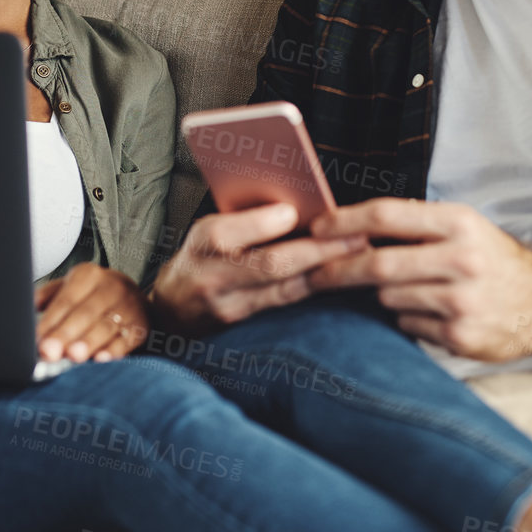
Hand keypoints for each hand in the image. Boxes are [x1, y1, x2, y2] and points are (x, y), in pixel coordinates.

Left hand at [35, 264, 146, 362]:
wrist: (134, 297)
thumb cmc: (92, 297)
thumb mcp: (71, 287)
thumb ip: (48, 297)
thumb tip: (26, 308)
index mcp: (89, 275)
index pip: (66, 300)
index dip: (50, 321)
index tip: (36, 340)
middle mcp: (112, 287)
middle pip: (85, 313)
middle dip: (66, 334)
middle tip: (49, 352)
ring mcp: (129, 307)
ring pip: (106, 327)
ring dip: (88, 343)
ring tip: (73, 356)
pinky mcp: (141, 326)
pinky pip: (126, 340)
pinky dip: (113, 351)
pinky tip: (100, 359)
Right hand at [149, 203, 368, 330]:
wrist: (171, 310)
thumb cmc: (201, 257)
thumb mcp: (210, 230)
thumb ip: (244, 218)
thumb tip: (296, 201)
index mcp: (200, 243)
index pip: (225, 233)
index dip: (259, 224)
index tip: (292, 212)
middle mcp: (211, 278)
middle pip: (269, 265)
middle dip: (317, 250)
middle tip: (356, 236)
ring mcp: (228, 308)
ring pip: (286, 289)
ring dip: (327, 271)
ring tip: (359, 253)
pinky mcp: (245, 329)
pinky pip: (287, 305)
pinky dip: (316, 288)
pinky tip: (341, 276)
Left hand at [306, 199, 531, 361]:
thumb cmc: (493, 260)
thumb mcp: (464, 228)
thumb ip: (416, 227)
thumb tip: (347, 229)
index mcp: (460, 223)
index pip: (387, 215)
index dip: (344, 220)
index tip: (316, 227)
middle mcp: (462, 259)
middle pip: (377, 263)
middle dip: (337, 269)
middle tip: (313, 274)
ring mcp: (462, 301)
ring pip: (388, 297)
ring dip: (382, 294)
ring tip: (408, 289)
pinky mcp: (460, 336)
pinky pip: (407, 325)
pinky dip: (406, 318)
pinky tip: (431, 313)